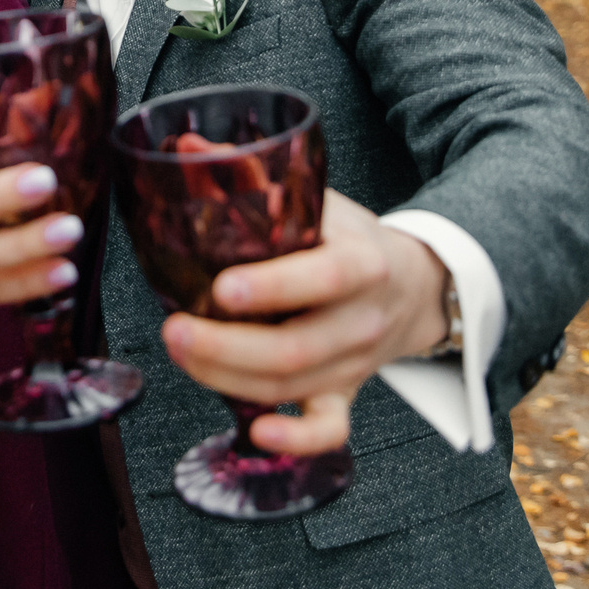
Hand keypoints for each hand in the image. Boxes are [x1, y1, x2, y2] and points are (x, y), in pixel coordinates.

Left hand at [159, 191, 447, 455]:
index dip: (272, 289)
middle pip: (295, 349)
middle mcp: (361, 319)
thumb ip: (254, 178)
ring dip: (228, 378)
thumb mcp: (319, 201)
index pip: (323, 280)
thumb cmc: (351, 239)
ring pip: (292, 385)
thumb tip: (185, 149)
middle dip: (226, 347)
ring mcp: (355, 362)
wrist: (414, 285)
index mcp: (362, 263)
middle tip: (174, 329)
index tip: (220, 288)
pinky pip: (328, 429)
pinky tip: (255, 431)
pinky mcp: (348, 392)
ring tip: (181, 352)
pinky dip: (295, 439)